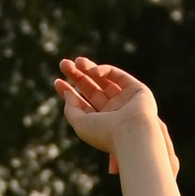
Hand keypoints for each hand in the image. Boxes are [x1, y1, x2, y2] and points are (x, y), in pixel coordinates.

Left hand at [55, 57, 176, 180]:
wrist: (132, 134)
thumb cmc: (105, 133)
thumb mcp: (80, 124)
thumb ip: (71, 109)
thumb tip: (67, 93)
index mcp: (100, 122)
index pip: (82, 103)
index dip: (69, 91)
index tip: (57, 81)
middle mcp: (113, 110)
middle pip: (91, 88)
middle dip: (77, 75)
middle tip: (63, 63)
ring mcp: (125, 99)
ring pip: (103, 79)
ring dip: (88, 68)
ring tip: (76, 61)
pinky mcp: (137, 89)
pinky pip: (117, 75)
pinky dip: (104, 70)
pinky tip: (93, 72)